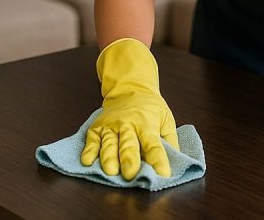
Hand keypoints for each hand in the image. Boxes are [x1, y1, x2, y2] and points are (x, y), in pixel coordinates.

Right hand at [80, 38, 178, 179]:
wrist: (130, 89)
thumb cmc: (150, 108)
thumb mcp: (166, 118)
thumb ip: (170, 139)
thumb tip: (176, 160)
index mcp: (146, 123)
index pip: (153, 143)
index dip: (158, 159)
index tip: (163, 174)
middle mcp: (127, 124)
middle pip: (128, 143)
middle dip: (129, 159)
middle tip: (131, 174)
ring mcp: (110, 126)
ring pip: (109, 143)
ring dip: (108, 157)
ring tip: (110, 171)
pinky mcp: (97, 128)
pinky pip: (92, 140)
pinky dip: (89, 151)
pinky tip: (87, 161)